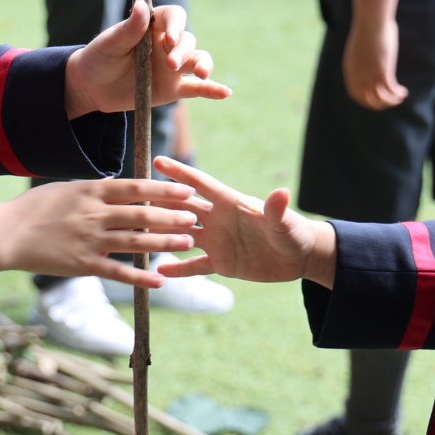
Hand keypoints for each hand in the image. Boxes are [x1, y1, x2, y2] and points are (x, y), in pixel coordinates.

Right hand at [0, 178, 198, 279]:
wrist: (6, 234)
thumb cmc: (34, 208)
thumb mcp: (66, 188)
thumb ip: (94, 190)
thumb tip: (117, 185)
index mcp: (91, 191)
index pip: (136, 188)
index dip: (164, 190)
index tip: (186, 191)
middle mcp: (94, 214)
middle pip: (142, 214)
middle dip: (172, 216)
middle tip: (196, 218)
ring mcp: (90, 240)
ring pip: (135, 242)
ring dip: (164, 243)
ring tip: (187, 243)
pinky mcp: (83, 264)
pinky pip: (117, 272)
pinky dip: (140, 278)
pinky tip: (159, 281)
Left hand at [64, 1, 230, 119]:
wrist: (93, 87)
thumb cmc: (100, 57)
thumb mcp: (110, 43)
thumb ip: (129, 27)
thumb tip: (143, 4)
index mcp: (153, 26)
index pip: (174, 18)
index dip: (176, 26)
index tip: (168, 38)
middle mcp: (168, 44)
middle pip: (188, 41)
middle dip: (183, 51)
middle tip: (170, 64)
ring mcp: (174, 67)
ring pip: (198, 61)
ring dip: (203, 65)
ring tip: (201, 74)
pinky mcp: (174, 88)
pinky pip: (197, 89)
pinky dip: (212, 90)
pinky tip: (225, 93)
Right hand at [152, 157, 336, 285]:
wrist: (298, 256)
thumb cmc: (293, 232)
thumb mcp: (283, 222)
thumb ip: (276, 209)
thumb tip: (280, 193)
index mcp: (229, 203)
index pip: (200, 184)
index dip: (180, 173)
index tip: (158, 161)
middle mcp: (217, 219)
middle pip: (183, 209)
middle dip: (161, 205)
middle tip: (135, 202)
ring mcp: (216, 241)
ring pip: (182, 236)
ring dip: (163, 235)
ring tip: (138, 236)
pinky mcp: (220, 262)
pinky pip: (194, 266)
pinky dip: (178, 269)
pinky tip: (158, 272)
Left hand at [342, 15, 407, 108]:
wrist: (371, 21)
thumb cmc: (369, 26)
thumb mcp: (363, 43)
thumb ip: (365, 52)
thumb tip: (372, 50)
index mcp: (351, 69)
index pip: (355, 93)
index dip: (366, 100)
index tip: (376, 99)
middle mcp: (358, 76)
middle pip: (368, 100)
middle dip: (380, 104)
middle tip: (390, 101)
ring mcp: (370, 75)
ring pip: (380, 99)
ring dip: (391, 101)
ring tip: (399, 97)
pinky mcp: (382, 72)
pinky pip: (390, 91)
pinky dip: (397, 94)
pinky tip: (403, 92)